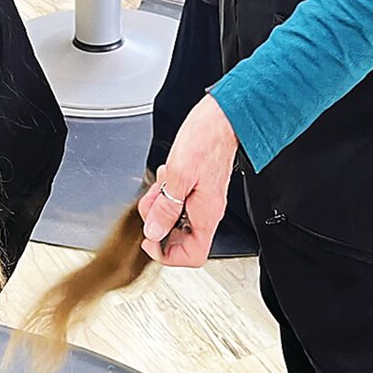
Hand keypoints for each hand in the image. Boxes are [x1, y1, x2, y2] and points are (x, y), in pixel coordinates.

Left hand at [138, 95, 238, 266]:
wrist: (221, 117)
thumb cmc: (206, 139)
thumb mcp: (178, 175)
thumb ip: (165, 207)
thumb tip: (154, 232)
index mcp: (206, 214)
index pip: (192, 256)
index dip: (168, 255)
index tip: (151, 240)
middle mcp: (207, 210)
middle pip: (180, 237)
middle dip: (159, 222)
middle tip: (152, 203)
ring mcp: (203, 199)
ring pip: (176, 216)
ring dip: (161, 202)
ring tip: (161, 184)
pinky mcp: (198, 186)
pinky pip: (178, 199)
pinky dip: (167, 190)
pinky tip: (167, 175)